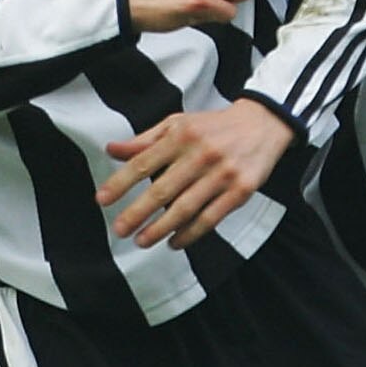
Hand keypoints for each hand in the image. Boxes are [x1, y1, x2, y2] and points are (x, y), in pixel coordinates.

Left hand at [98, 98, 294, 247]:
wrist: (263, 124)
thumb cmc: (214, 127)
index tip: (102, 201)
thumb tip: (112, 150)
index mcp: (181, 135)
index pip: (143, 162)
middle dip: (137, 213)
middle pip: (162, 190)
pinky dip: (190, 234)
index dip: (120, 184)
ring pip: (185, 208)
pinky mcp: (241, 191)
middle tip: (119, 230)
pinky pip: (210, 218)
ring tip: (142, 240)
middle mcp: (201, 154)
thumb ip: (145, 140)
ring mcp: (223, 174)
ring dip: (160, 229)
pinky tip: (174, 242)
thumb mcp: (178, 124)